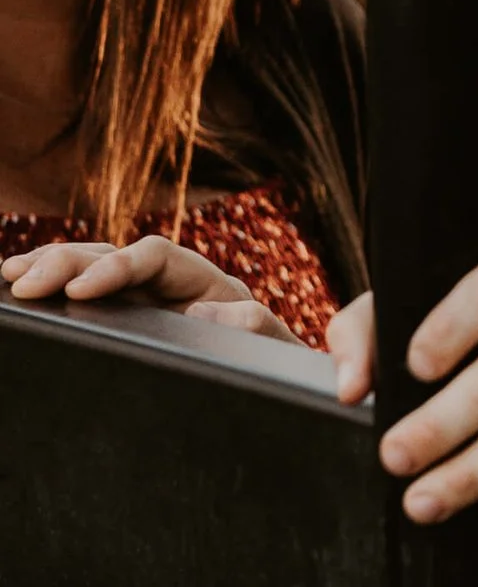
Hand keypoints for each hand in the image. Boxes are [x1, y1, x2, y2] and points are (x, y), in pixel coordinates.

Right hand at [1, 235, 301, 344]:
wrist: (276, 397)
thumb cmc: (275, 371)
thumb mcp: (274, 351)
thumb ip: (256, 327)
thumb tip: (211, 310)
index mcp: (207, 282)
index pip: (155, 255)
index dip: (116, 266)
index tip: (80, 290)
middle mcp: (170, 286)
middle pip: (111, 255)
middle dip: (66, 262)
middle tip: (22, 281)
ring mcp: (143, 306)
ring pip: (89, 272)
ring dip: (49, 270)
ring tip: (9, 277)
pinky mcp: (123, 329)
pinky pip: (85, 304)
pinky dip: (53, 295)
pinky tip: (18, 296)